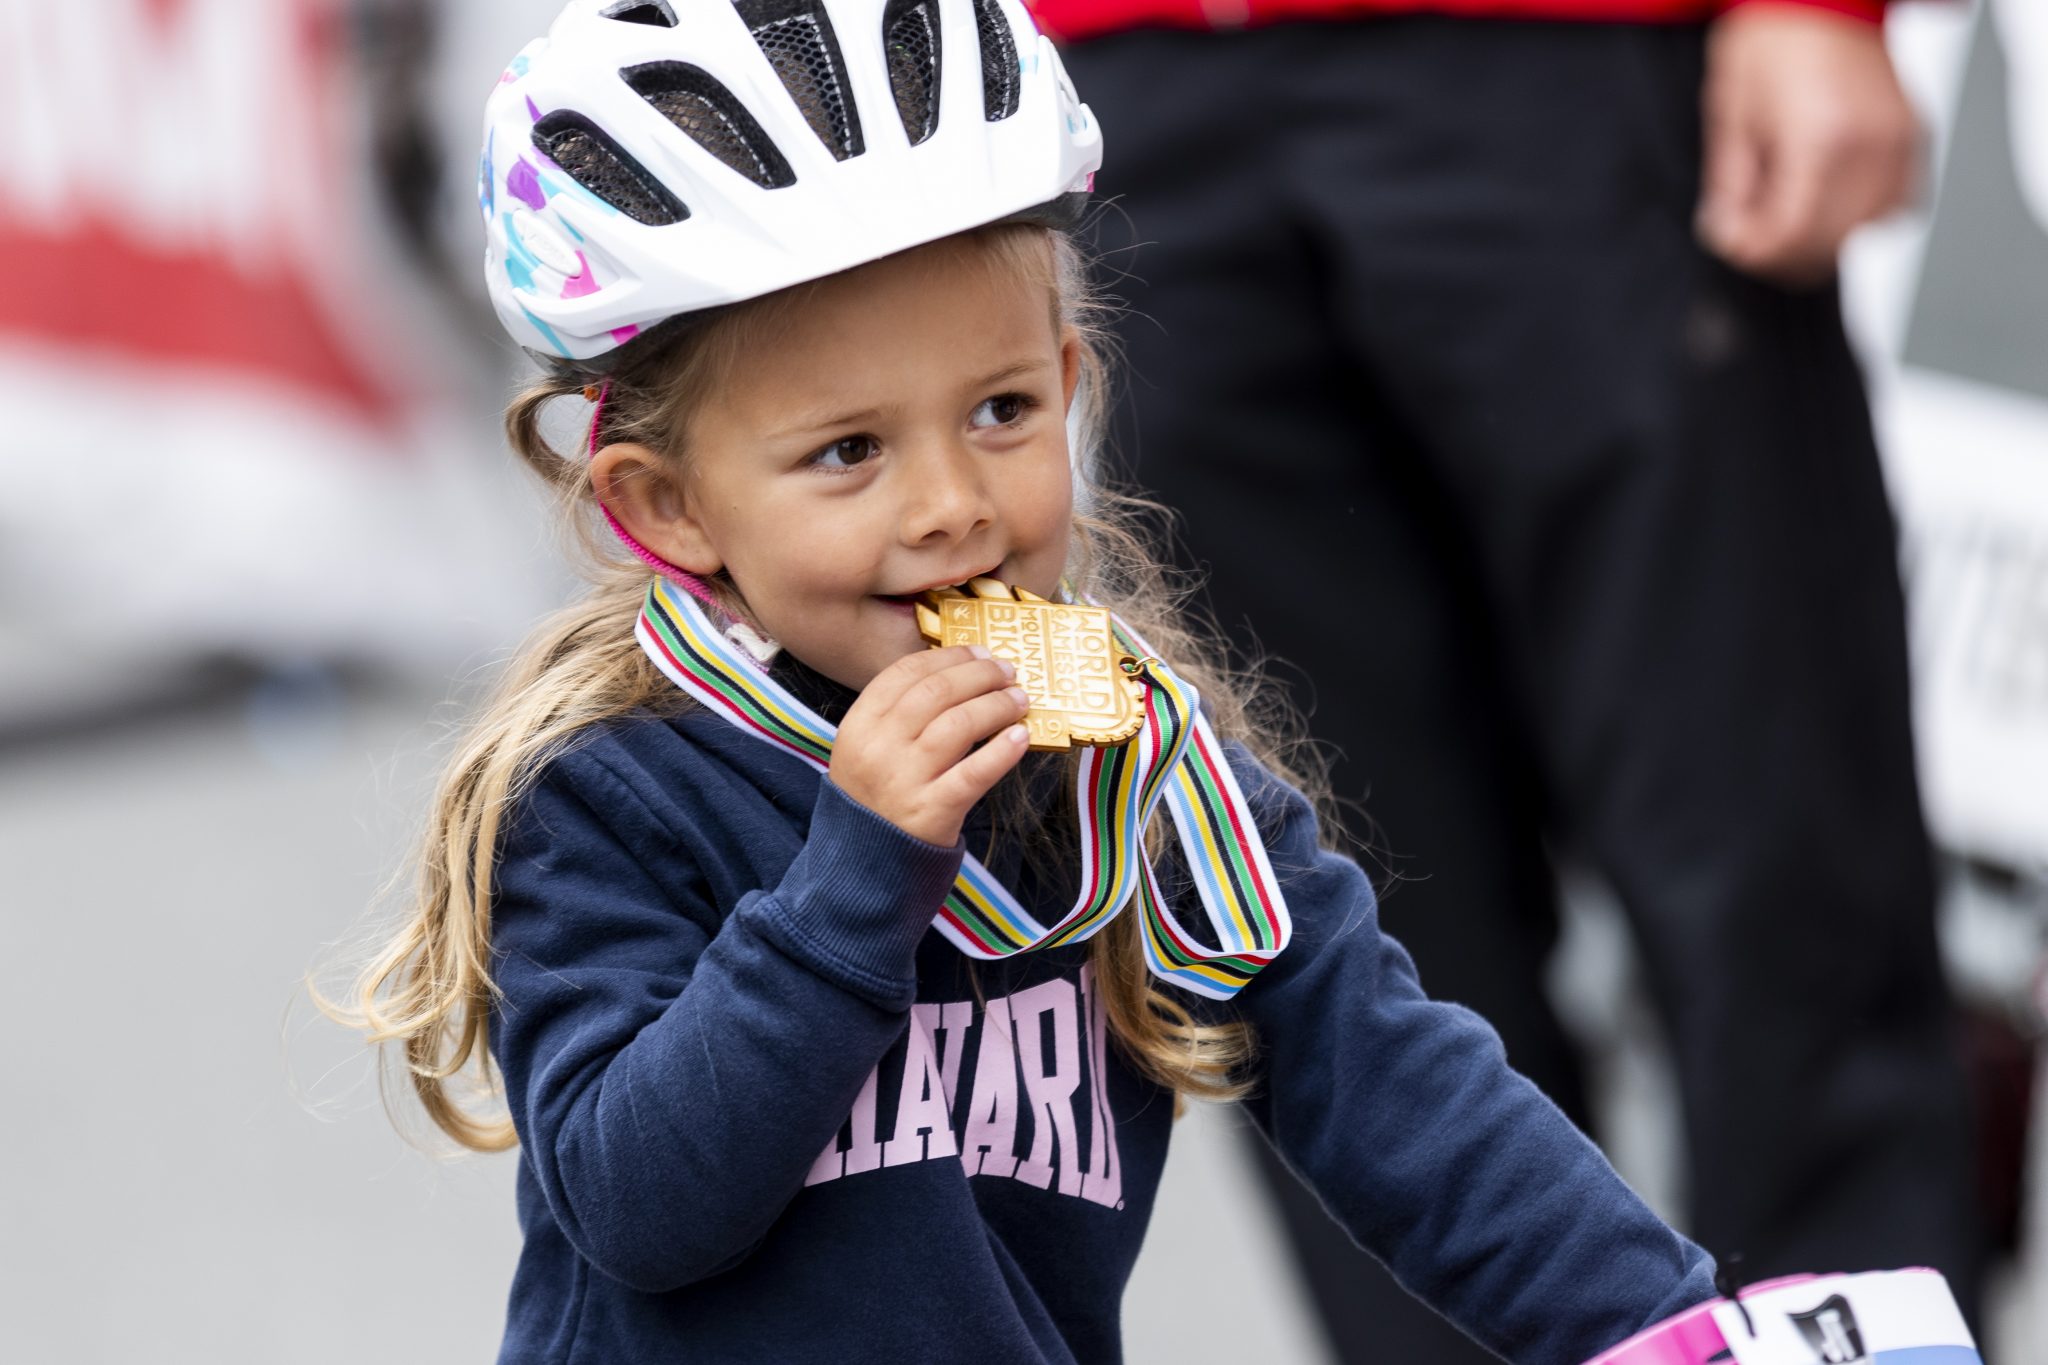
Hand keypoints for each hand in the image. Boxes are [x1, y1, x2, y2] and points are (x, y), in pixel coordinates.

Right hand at [828, 645, 1031, 846]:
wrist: (863, 864)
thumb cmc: (875, 800)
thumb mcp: (867, 750)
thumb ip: (899, 715)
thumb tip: (959, 675)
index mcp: (859, 725)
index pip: (905, 673)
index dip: (948, 657)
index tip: (979, 652)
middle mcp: (879, 748)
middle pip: (937, 692)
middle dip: (980, 675)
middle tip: (1008, 672)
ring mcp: (905, 780)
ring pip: (959, 724)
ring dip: (997, 705)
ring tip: (1019, 701)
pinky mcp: (932, 811)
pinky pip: (975, 773)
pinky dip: (1002, 751)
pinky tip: (1020, 737)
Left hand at [1697, 3, 1918, 285]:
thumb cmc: (1774, 42)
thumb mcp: (1732, 116)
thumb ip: (1730, 185)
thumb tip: (1729, 232)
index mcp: (1820, 140)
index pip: (1792, 234)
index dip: (1754, 251)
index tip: (1730, 240)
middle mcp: (1870, 146)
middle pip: (1830, 243)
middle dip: (1782, 252)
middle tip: (1750, 235)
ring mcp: (1901, 143)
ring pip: (1866, 232)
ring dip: (1822, 239)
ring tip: (1785, 216)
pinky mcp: (1916, 137)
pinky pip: (1897, 205)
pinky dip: (1861, 216)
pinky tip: (1828, 201)